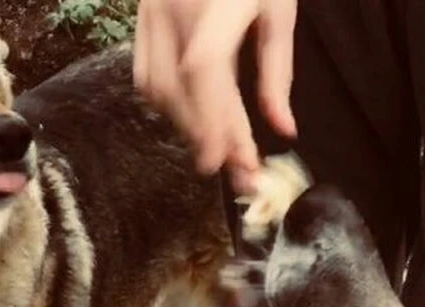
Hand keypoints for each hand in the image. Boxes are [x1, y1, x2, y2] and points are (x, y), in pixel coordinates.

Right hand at [134, 0, 297, 191]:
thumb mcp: (278, 10)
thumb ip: (277, 73)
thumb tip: (283, 130)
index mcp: (216, 3)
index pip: (203, 67)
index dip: (210, 118)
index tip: (226, 163)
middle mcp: (173, 8)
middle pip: (177, 87)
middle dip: (205, 135)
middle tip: (237, 171)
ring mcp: (150, 12)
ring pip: (155, 86)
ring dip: (185, 123)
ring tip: (217, 146)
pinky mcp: (140, 18)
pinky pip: (144, 74)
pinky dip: (167, 104)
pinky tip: (190, 118)